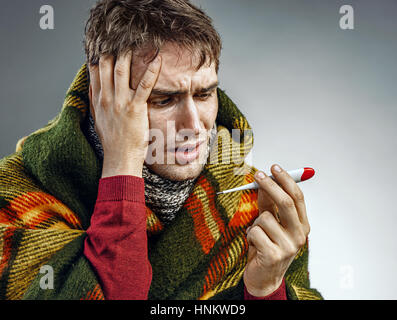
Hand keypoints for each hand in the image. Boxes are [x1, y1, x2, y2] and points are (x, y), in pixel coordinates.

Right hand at [88, 51, 161, 177]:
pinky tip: (157, 60)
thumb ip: (95, 103)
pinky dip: (151, 71)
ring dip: (128, 54)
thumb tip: (93, 87)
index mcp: (98, 101)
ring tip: (136, 42)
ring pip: (122, 71)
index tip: (107, 46)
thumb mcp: (99, 121)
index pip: (95, 71)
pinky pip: (144, 85)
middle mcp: (107, 99)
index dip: (100, 56)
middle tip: (122, 40)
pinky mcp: (135, 108)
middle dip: (113, 50)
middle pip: (106, 66)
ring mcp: (120, 102)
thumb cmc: (113, 142)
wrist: (120, 159)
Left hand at [243, 164, 310, 296]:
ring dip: (255, 223)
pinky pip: (255, 232)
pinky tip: (254, 245)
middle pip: (286, 203)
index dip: (286, 180)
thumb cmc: (267, 247)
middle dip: (270, 185)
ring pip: (264, 218)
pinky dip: (250, 235)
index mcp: (302, 226)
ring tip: (257, 234)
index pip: (297, 198)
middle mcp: (299, 235)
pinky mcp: (273, 255)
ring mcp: (288, 247)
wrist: (264, 278)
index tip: (274, 168)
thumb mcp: (270, 224)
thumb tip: (264, 183)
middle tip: (258, 175)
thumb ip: (268, 205)